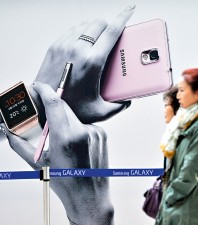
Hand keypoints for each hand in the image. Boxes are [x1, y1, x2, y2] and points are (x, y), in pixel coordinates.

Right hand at [1, 82, 112, 224]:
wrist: (90, 195)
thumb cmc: (65, 182)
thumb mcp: (39, 164)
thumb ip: (21, 145)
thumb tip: (9, 131)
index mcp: (66, 138)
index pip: (55, 103)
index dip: (44, 90)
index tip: (37, 85)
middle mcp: (84, 131)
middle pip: (64, 108)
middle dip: (51, 107)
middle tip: (42, 114)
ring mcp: (96, 132)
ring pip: (74, 117)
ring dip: (64, 121)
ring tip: (61, 140)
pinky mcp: (102, 135)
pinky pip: (84, 125)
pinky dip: (76, 129)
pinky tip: (74, 144)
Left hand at [30, 5, 134, 124]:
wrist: (42, 102)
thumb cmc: (69, 106)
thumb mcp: (98, 110)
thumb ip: (117, 107)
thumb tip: (127, 102)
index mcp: (93, 61)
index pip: (112, 31)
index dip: (123, 18)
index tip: (130, 10)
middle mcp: (79, 48)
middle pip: (100, 23)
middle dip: (109, 26)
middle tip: (113, 37)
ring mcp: (66, 44)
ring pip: (86, 24)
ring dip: (95, 29)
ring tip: (98, 42)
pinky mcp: (56, 45)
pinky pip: (73, 30)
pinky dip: (82, 33)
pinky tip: (84, 45)